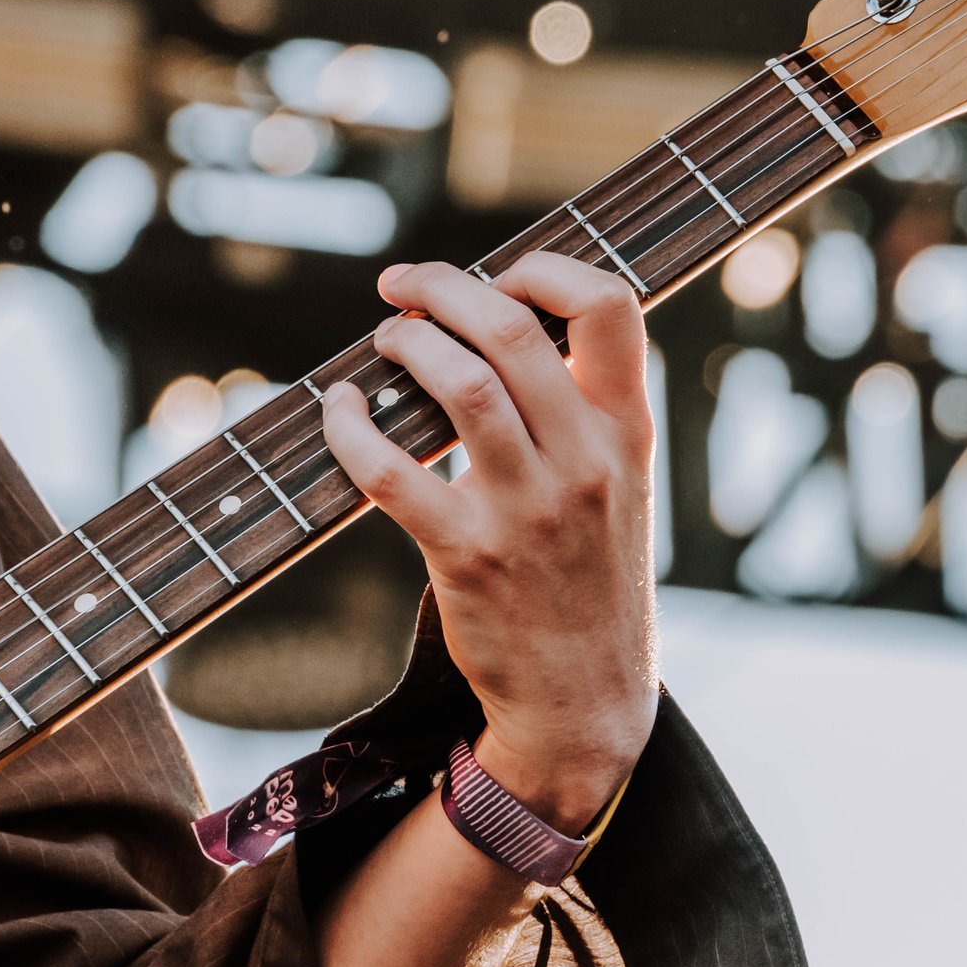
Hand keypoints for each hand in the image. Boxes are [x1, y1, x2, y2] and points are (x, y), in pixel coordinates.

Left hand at [320, 253, 658, 830]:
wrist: (585, 698)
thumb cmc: (591, 579)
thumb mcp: (621, 485)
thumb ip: (584, 407)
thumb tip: (501, 322)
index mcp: (627, 432)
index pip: (611, 306)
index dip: (544, 268)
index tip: (498, 274)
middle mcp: (585, 461)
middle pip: (511, 330)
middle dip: (442, 288)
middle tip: (401, 288)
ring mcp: (528, 509)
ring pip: (456, 384)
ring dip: (403, 344)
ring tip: (384, 344)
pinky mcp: (467, 556)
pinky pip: (391, 471)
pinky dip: (350, 428)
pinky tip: (339, 411)